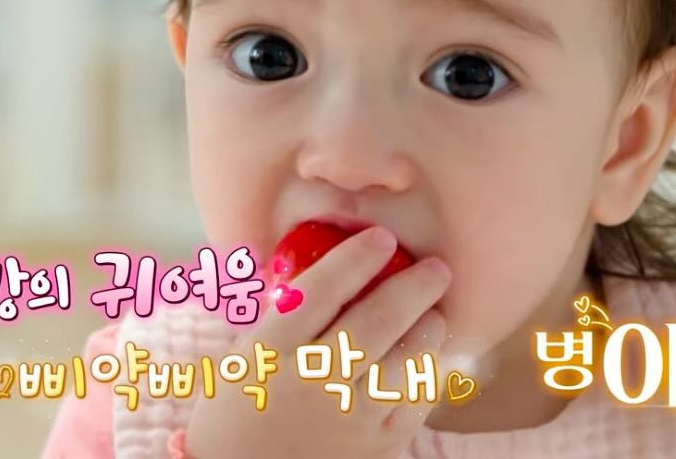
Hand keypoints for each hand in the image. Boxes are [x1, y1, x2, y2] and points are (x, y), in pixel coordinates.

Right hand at [185, 226, 451, 458]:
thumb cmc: (238, 410)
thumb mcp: (245, 357)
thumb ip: (283, 315)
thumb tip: (331, 265)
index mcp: (272, 351)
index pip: (321, 291)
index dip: (356, 259)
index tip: (381, 238)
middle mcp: (312, 381)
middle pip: (377, 321)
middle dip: (415, 287)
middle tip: (437, 268)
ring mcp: (348, 418)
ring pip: (406, 362)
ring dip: (428, 331)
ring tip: (434, 315)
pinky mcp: (376, 448)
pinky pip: (415, 403)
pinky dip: (426, 376)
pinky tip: (426, 362)